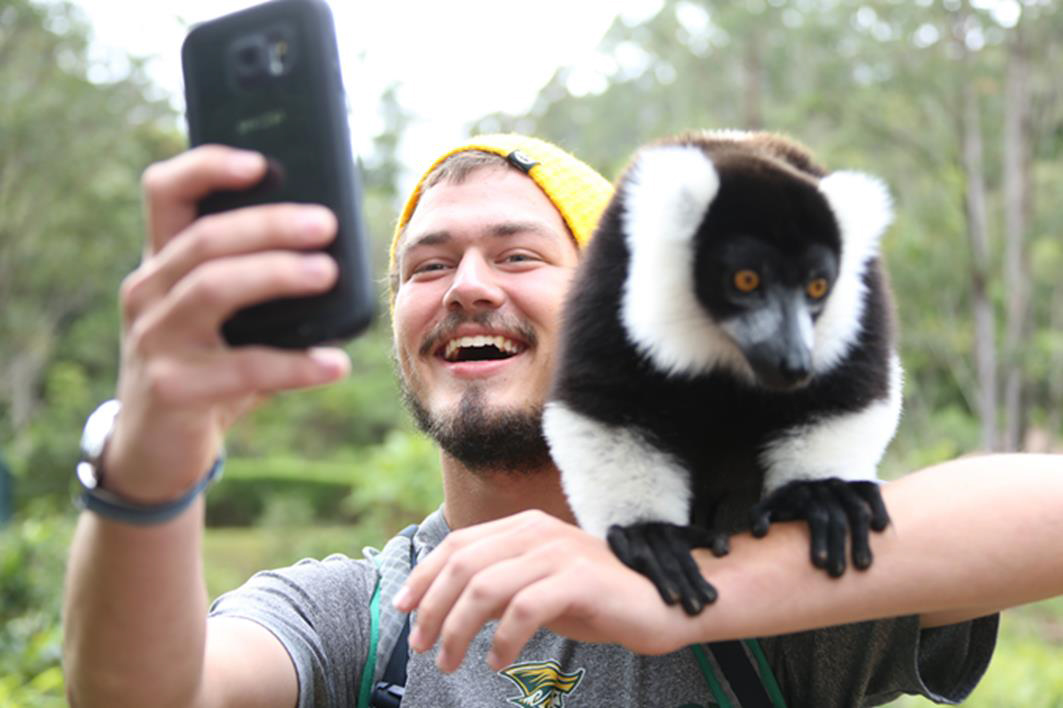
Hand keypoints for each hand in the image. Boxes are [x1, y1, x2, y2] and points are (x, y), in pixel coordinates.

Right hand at [104, 145, 349, 502]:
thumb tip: (337, 256)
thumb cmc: (204, 369)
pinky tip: (335, 365)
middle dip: (269, 225)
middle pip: (205, 238)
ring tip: (329, 274)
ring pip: (214, 286)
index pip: (165, 191)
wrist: (155, 449)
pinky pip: (244, 367)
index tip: (263, 163)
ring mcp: (153, 339)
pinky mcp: (171, 388)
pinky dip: (296, 364)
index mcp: (161, 264)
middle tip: (325, 225)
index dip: (208, 166)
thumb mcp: (220, 321)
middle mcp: (146, 292)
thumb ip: (258, 286)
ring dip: (277, 274)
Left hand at [394, 510, 698, 672]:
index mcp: (522, 527)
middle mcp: (536, 533)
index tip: (401, 609)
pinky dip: (501, 639)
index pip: (457, 545)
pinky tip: (497, 662)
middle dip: (431, 608)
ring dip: (457, 629)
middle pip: (463, 565)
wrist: (662, 601)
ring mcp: (558, 553)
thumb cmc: (597, 598)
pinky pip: (524, 609)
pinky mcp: (578, 580)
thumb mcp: (539, 588)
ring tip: (448, 661)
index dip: (423, 576)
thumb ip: (500, 588)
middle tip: (420, 645)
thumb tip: (448, 607)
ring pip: (485, 586)